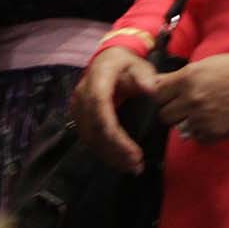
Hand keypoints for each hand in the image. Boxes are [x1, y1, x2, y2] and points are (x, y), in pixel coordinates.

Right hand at [76, 48, 160, 171]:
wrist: (108, 60)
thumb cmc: (126, 64)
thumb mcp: (139, 65)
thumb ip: (145, 76)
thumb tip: (150, 89)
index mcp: (97, 80)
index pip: (100, 108)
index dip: (113, 132)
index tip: (131, 150)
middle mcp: (82, 95)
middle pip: (93, 128)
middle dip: (114, 150)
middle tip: (136, 164)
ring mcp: (78, 107)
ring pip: (89, 138)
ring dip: (109, 155)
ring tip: (132, 167)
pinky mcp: (79, 117)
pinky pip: (88, 138)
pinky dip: (103, 152)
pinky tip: (120, 161)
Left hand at [152, 53, 228, 145]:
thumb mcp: (210, 63)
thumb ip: (185, 75)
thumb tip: (163, 83)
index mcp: (188, 78)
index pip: (156, 93)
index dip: (162, 94)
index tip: (169, 95)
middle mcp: (192, 99)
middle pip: (164, 114)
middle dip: (172, 110)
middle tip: (185, 105)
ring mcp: (203, 118)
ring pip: (180, 128)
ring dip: (187, 122)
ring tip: (203, 112)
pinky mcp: (215, 133)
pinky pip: (197, 137)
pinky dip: (202, 132)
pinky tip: (214, 120)